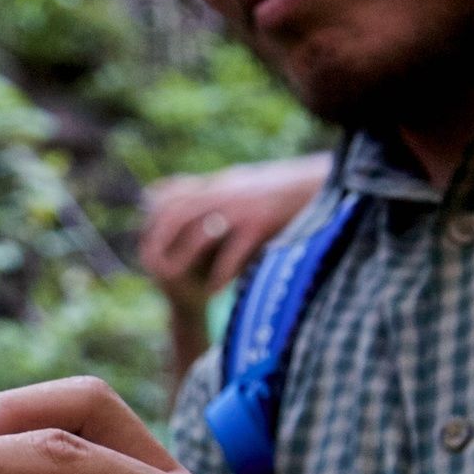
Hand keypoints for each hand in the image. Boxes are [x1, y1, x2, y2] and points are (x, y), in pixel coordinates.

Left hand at [138, 154, 330, 307]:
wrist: (325, 185)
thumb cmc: (285, 191)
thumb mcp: (247, 183)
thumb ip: (219, 191)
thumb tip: (193, 198)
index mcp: (221, 183)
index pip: (171, 198)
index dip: (154, 221)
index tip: (147, 244)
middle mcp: (226, 192)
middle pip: (177, 216)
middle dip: (161, 242)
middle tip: (156, 269)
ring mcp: (242, 208)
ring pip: (200, 236)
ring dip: (186, 261)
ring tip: (179, 285)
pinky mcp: (260, 224)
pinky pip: (231, 254)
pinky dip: (219, 275)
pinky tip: (213, 291)